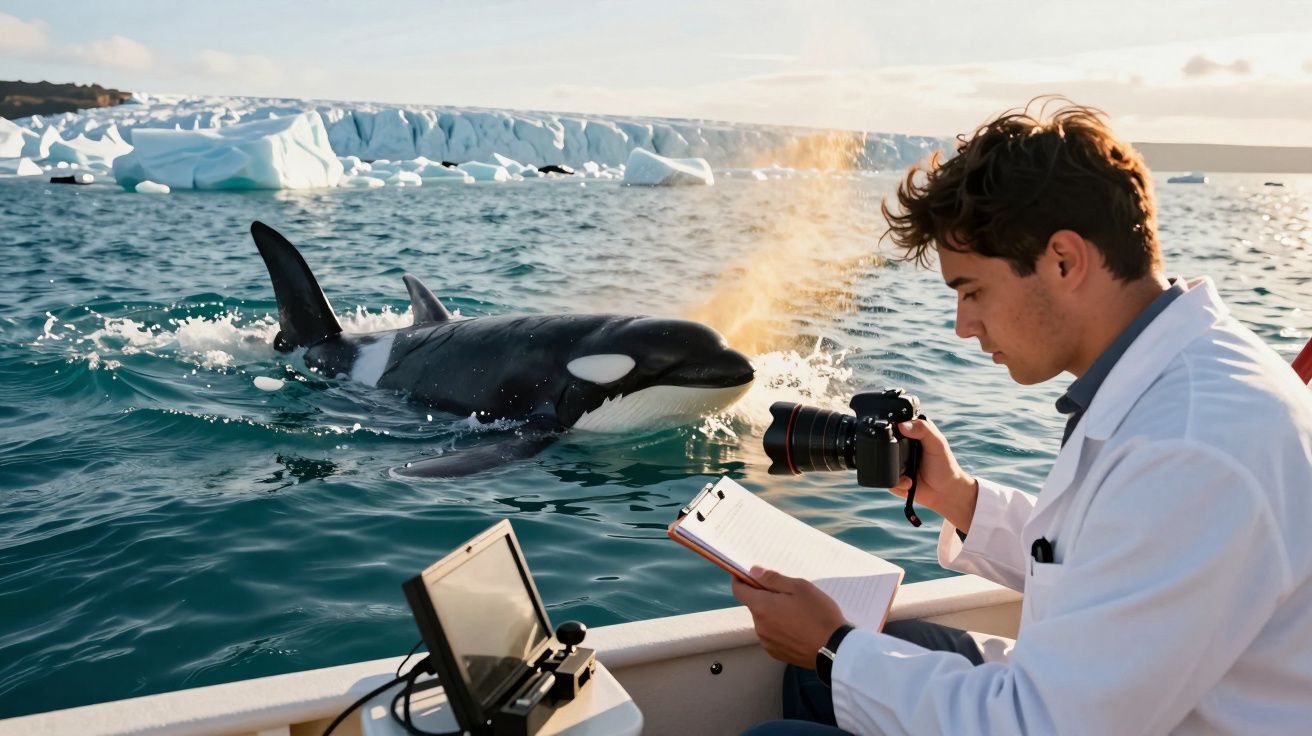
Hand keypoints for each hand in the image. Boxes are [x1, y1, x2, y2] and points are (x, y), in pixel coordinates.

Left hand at [732, 567, 848, 667]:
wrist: (835, 649)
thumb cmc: (819, 614)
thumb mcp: (799, 587)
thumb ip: (772, 579)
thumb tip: (752, 571)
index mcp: (761, 607)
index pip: (739, 590)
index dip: (740, 579)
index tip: (747, 574)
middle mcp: (759, 626)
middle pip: (755, 606)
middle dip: (766, 597)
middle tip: (789, 595)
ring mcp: (767, 642)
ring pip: (764, 621)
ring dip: (774, 614)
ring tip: (798, 614)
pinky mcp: (776, 653)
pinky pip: (772, 636)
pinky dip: (780, 629)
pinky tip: (798, 629)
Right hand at [891, 418, 978, 532]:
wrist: (945, 492)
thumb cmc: (945, 466)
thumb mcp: (938, 444)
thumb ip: (924, 430)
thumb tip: (902, 425)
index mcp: (912, 434)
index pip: (895, 426)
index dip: (893, 431)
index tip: (902, 442)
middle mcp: (902, 448)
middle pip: (884, 446)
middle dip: (892, 456)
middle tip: (910, 462)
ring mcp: (897, 464)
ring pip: (883, 465)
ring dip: (896, 473)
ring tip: (910, 476)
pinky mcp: (895, 479)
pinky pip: (888, 481)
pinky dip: (898, 484)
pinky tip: (910, 483)